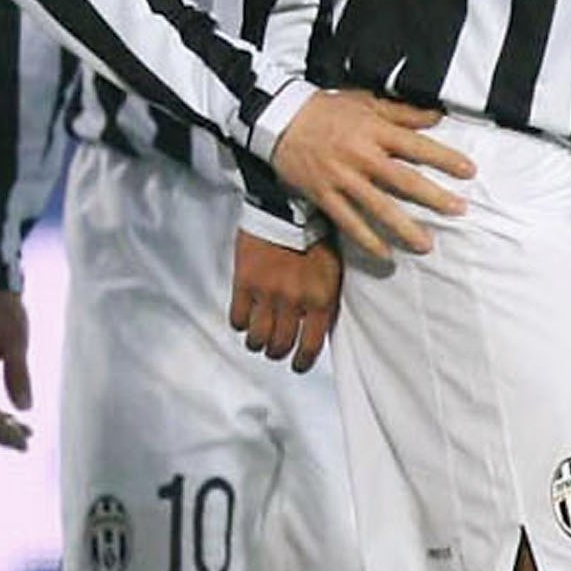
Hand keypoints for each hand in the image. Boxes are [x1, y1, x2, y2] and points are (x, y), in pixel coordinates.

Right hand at [232, 233, 340, 369]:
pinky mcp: (244, 282)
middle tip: (275, 349)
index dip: (302, 362)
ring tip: (258, 338)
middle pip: (280, 345)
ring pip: (257, 338)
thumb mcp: (332, 270)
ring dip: (258, 342)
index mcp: (320, 299)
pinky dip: (241, 323)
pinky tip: (245, 318)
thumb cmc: (315, 234)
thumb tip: (318, 327)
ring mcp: (267, 293)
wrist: (286, 205)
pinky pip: (238, 318)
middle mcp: (294, 302)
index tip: (298, 365)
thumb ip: (325, 300)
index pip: (310, 347)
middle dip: (277, 352)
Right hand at [269, 91, 476, 259]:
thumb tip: (437, 117)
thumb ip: (402, 113)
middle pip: (403, 180)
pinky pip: (348, 221)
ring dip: (404, 227)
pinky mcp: (324, 194)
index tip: (469, 171)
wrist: (279, 120)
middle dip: (433, 197)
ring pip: (378, 207)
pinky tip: (384, 253)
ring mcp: (341, 178)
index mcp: (374, 130)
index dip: (444, 158)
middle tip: (458, 210)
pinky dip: (366, 239)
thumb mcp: (365, 101)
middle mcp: (360, 156)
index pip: (416, 146)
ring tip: (426, 244)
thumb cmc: (326, 109)